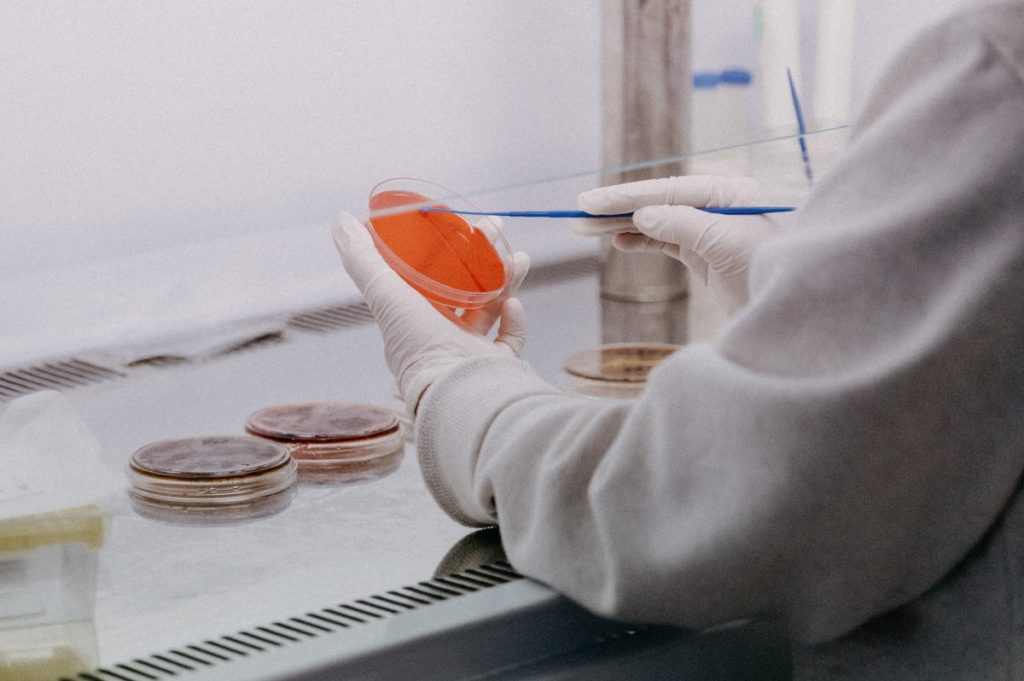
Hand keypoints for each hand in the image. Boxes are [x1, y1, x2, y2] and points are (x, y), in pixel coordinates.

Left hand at [332, 212, 528, 416]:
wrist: (461, 392)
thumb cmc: (420, 347)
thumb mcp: (386, 295)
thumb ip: (363, 259)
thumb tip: (341, 220)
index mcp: (412, 320)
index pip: (427, 277)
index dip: (441, 249)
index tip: (455, 224)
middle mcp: (440, 336)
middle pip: (462, 286)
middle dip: (481, 254)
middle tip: (494, 228)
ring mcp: (470, 352)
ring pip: (491, 306)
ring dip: (504, 278)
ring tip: (520, 258)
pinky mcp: (497, 365)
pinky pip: (510, 337)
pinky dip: (514, 320)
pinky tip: (513, 304)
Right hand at [577, 175, 785, 313]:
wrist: (795, 314)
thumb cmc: (771, 271)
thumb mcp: (726, 243)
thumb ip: (683, 225)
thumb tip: (642, 215)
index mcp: (730, 192)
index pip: (669, 190)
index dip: (627, 196)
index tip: (592, 202)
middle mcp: (719, 205)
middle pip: (659, 203)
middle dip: (618, 210)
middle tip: (579, 215)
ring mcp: (712, 229)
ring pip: (658, 222)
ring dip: (623, 226)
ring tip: (587, 230)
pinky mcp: (708, 253)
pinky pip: (667, 241)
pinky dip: (641, 241)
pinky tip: (618, 242)